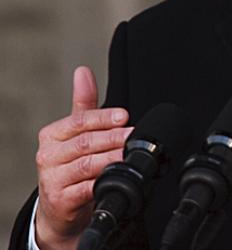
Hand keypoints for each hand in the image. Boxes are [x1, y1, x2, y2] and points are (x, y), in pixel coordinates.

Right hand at [34, 66, 132, 249]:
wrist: (59, 208)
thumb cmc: (71, 166)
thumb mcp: (76, 133)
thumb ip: (83, 104)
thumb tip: (83, 71)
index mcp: (52, 135)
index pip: (80, 121)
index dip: (103, 117)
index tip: (124, 115)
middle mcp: (48, 155)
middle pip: (85, 142)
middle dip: (113, 137)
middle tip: (133, 134)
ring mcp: (52, 179)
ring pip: (87, 164)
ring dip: (112, 158)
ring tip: (129, 154)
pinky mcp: (60, 200)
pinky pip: (86, 189)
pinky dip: (104, 182)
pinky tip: (117, 177)